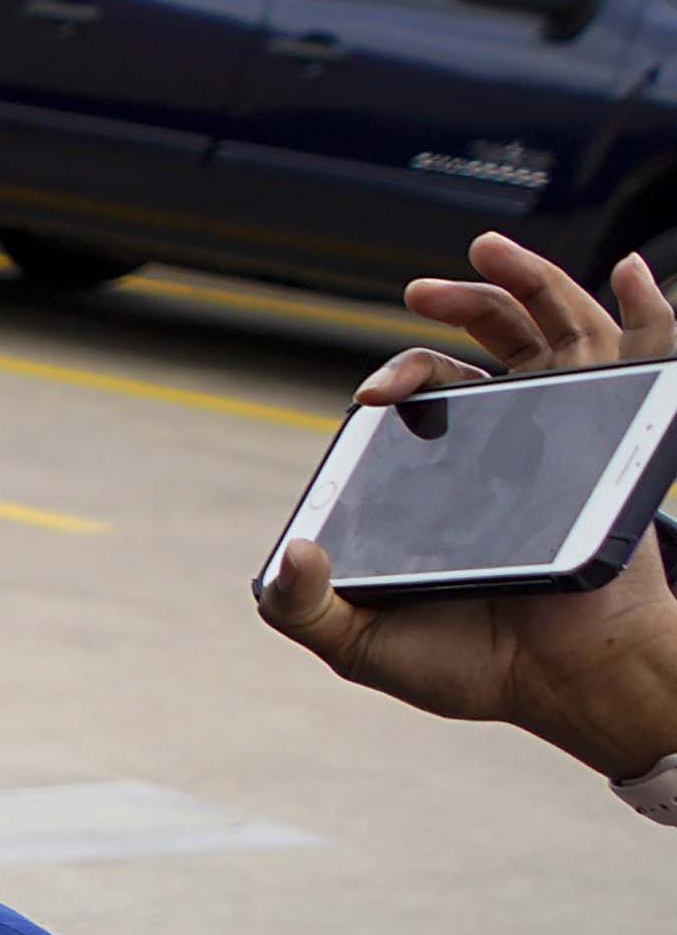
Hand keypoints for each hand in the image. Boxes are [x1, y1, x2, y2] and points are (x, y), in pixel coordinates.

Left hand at [256, 231, 676, 780]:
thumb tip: (293, 554)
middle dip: (460, 306)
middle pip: (485, 350)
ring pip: (554, 332)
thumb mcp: (363, 645)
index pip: (422, 398)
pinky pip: (638, 356)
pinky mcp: (618, 442)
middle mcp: (502, 450)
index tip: (372, 397)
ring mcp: (565, 438)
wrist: (568, 682)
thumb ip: (304, 609)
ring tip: (491, 252)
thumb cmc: (475, 664)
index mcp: (441, 479)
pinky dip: (645, 306)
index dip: (399, 379)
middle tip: (421, 293)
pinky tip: (626, 271)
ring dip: (528, 279)